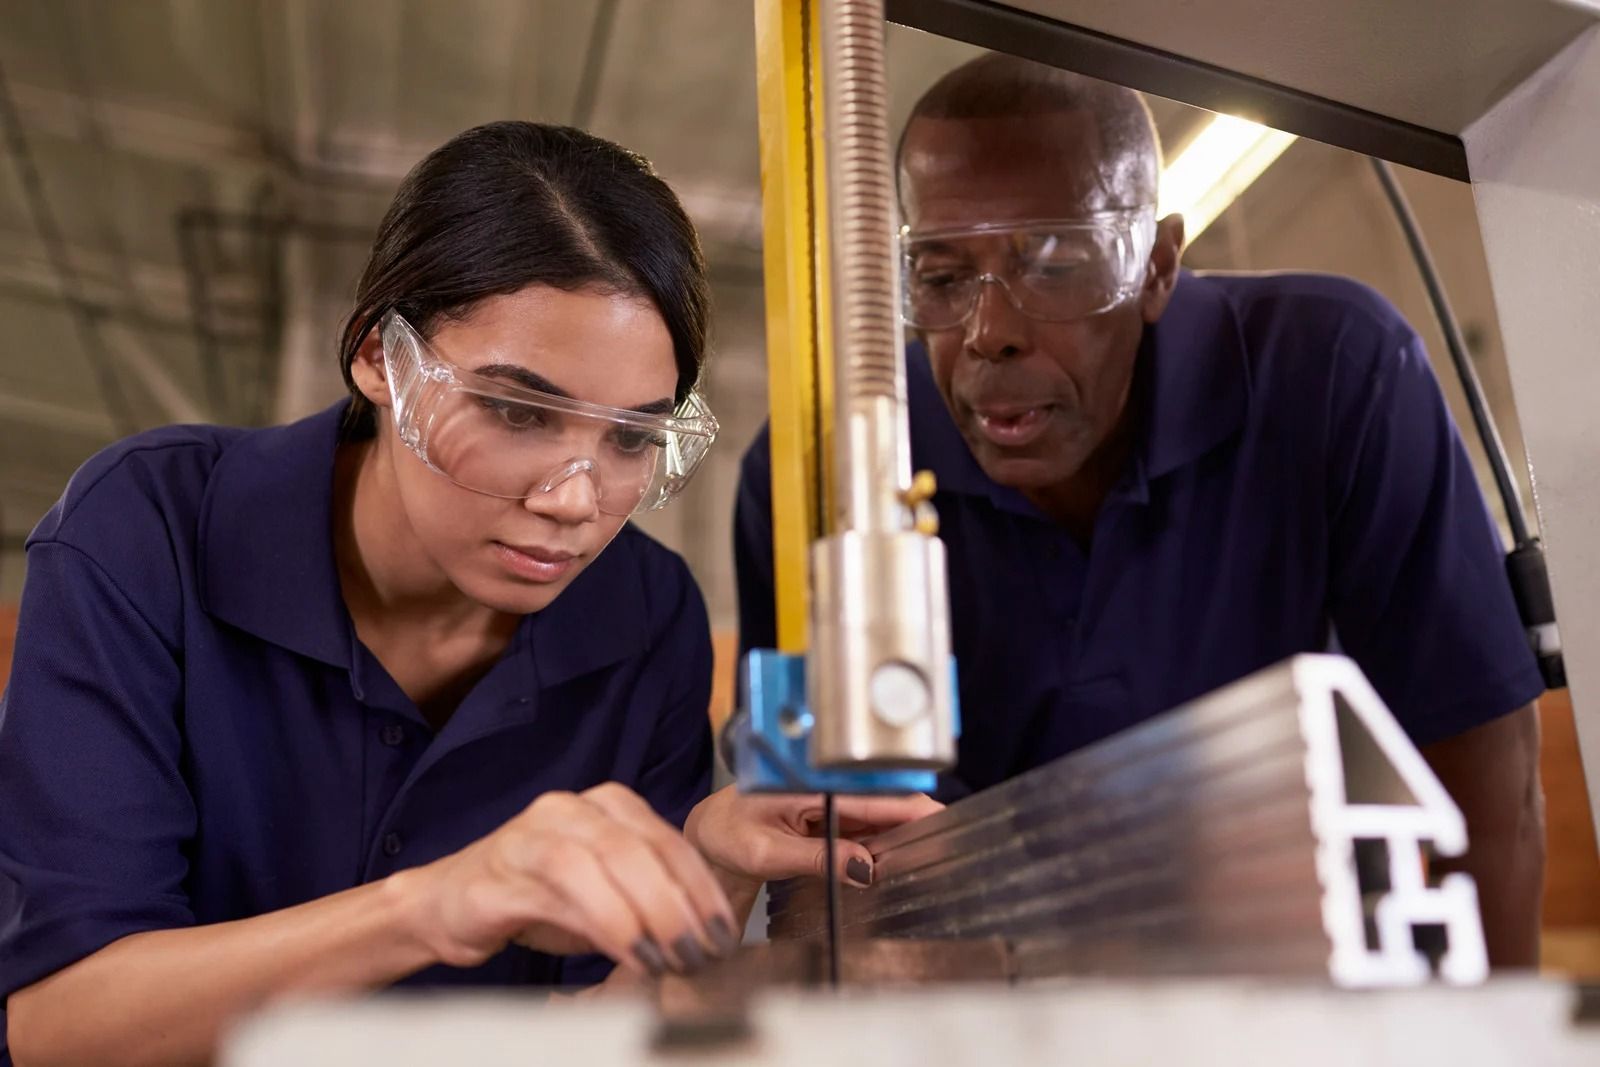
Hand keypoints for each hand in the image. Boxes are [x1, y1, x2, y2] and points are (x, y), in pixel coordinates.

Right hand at [400, 783, 738, 976]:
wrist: (450, 903)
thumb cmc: (538, 899)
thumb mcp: (608, 895)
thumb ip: (652, 900)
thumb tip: (709, 937)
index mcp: (611, 805)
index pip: (672, 842)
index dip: (704, 891)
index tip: (726, 934)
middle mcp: (576, 807)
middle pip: (644, 849)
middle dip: (681, 905)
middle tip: (702, 952)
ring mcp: (539, 830)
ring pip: (609, 860)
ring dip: (647, 914)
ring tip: (669, 957)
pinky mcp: (508, 864)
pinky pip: (566, 888)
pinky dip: (605, 921)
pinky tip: (628, 951)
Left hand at [684, 788, 943, 890]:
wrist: (709, 836)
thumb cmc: (726, 835)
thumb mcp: (765, 853)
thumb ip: (816, 859)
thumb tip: (865, 870)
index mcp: (811, 783)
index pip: (871, 795)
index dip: (911, 809)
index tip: (942, 822)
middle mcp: (826, 786)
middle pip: (885, 804)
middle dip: (913, 826)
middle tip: (940, 853)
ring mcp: (831, 801)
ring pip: (881, 818)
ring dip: (900, 839)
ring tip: (921, 861)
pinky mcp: (832, 816)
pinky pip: (867, 829)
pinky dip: (882, 846)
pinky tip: (892, 862)